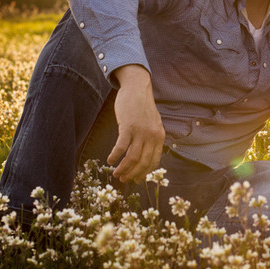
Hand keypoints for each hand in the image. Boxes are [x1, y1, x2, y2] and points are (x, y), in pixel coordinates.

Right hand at [108, 65, 165, 183]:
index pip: (153, 161)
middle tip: (123, 180)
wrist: (137, 88)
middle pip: (143, 163)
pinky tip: (110, 160)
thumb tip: (143, 155)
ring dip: (123, 169)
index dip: (143, 173)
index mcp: (159, 137)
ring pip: (132, 158)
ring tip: (115, 174)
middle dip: (132, 174)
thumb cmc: (142, 107)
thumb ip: (150, 138)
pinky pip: (121, 147)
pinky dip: (115, 156)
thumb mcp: (152, 123)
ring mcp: (141, 132)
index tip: (135, 179)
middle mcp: (152, 136)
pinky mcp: (128, 127)